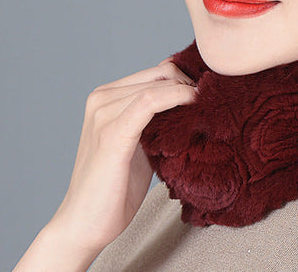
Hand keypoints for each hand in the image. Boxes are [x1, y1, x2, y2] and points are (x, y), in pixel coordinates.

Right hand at [15, 60, 196, 270]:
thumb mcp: (141, 143)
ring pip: (157, 84)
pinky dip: (176, 98)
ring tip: (207, 106)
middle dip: (190, 83)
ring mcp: (103, 114)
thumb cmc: (115, 187)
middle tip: (213, 102)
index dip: (187, 78)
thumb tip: (192, 100)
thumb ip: (157, 119)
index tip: (210, 94)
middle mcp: (101, 99)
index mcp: (106, 97)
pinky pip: (149, 102)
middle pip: (160, 73)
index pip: (156, 72)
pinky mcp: (111, 133)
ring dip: (187, 91)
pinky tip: (193, 106)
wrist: (83, 226)